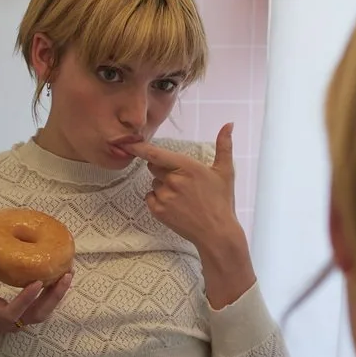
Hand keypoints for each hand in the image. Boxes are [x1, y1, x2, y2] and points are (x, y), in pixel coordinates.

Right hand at [0, 243, 71, 356]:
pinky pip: (43, 308)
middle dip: (55, 295)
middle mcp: (13, 321)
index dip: (27, 297)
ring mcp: (21, 321)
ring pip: (45, 311)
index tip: (38, 282)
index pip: (15, 310)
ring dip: (58, 294)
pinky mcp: (24, 318)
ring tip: (68, 273)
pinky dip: (52, 295)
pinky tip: (59, 278)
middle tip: (67, 274)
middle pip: (40, 312)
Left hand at [127, 124, 238, 252]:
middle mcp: (173, 181)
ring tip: (182, 196)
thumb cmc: (222, 201)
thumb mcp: (226, 171)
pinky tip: (174, 204)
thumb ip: (224, 145)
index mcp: (187, 167)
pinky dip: (158, 199)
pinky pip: (150, 197)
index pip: (156, 154)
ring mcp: (164, 197)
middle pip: (154, 167)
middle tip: (182, 180)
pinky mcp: (159, 211)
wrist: (217, 233)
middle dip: (163, 169)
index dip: (138, 147)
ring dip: (163, 186)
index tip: (126, 142)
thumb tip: (229, 124)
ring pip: (154, 183)